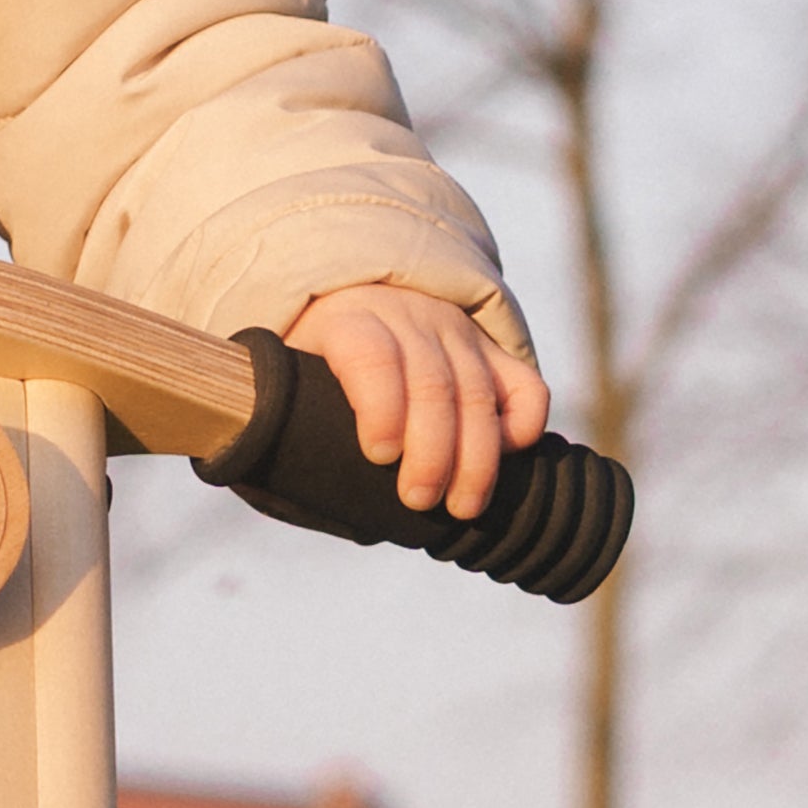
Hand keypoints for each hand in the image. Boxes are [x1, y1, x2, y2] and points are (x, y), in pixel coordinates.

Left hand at [282, 284, 550, 520]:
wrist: (354, 299)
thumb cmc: (310, 370)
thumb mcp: (283, 383)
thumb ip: (283, 430)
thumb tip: (294, 495)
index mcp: (350, 322)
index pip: (373, 356)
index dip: (380, 406)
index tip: (379, 455)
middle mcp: (411, 320)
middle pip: (433, 384)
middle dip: (431, 451)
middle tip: (418, 501)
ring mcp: (457, 334)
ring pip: (479, 392)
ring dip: (476, 457)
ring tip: (463, 507)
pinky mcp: (492, 353)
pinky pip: (524, 385)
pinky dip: (523, 423)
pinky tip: (506, 458)